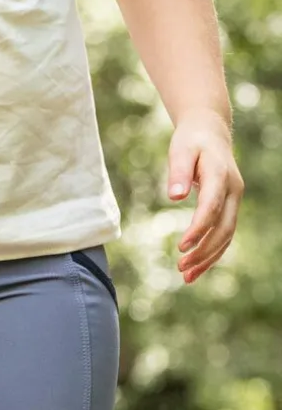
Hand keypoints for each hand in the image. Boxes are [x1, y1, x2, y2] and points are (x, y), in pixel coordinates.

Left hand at [168, 110, 242, 283]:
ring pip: (227, 235)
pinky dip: (212, 251)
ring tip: (186, 276)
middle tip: (181, 268)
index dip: (198, 229)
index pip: (211, 208)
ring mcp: (234, 199)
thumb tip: (175, 197)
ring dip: (209, 257)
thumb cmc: (191, 141)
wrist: (210, 132)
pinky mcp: (229, 206)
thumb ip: (178, 172)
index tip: (181, 247)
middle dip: (204, 251)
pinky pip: (224, 233)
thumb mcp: (180, 150)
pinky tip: (196, 267)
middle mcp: (232, 190)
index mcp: (219, 175)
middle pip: (224, 227)